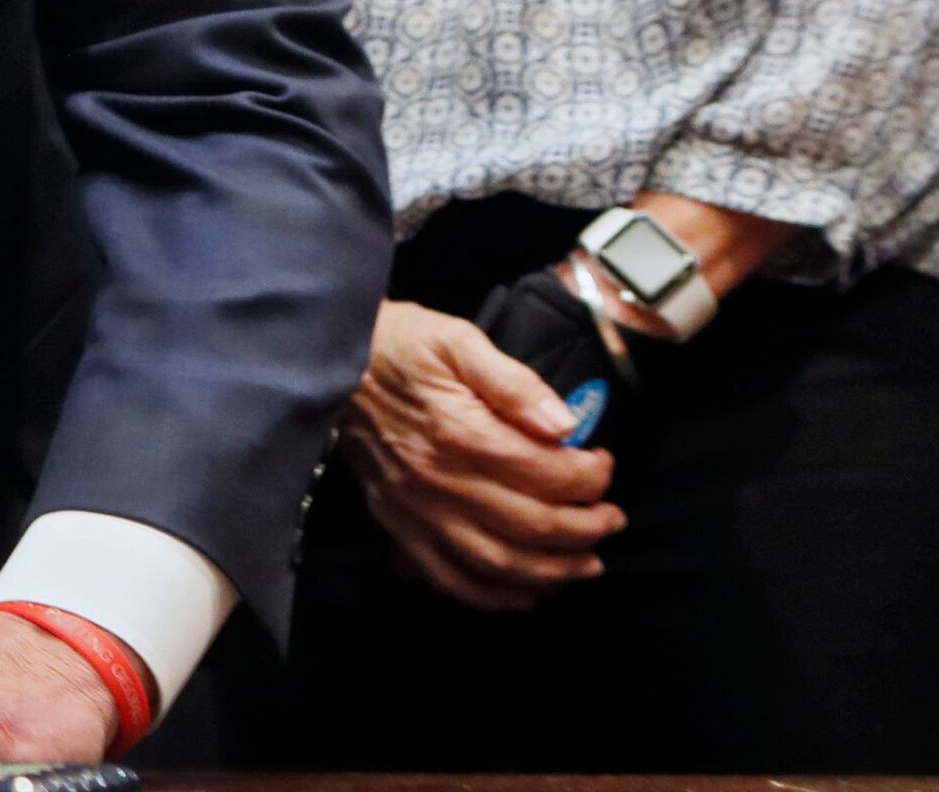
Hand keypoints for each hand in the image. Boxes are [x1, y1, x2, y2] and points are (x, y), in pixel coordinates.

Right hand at [340, 299, 621, 611]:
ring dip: (551, 572)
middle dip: (585, 529)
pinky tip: (526, 593)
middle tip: (612, 519)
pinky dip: (492, 597)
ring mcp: (415, 511)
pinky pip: (449, 578)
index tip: (604, 464)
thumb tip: (564, 424)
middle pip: (529, 525)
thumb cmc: (399, 346)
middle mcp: (437, 482)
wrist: (326, 364)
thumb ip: (514, 383)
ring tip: (587, 563)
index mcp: (458, 433)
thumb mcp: (458, 340)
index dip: (588, 477)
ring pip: (496, 563)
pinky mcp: (397, 526)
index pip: (542, 473)